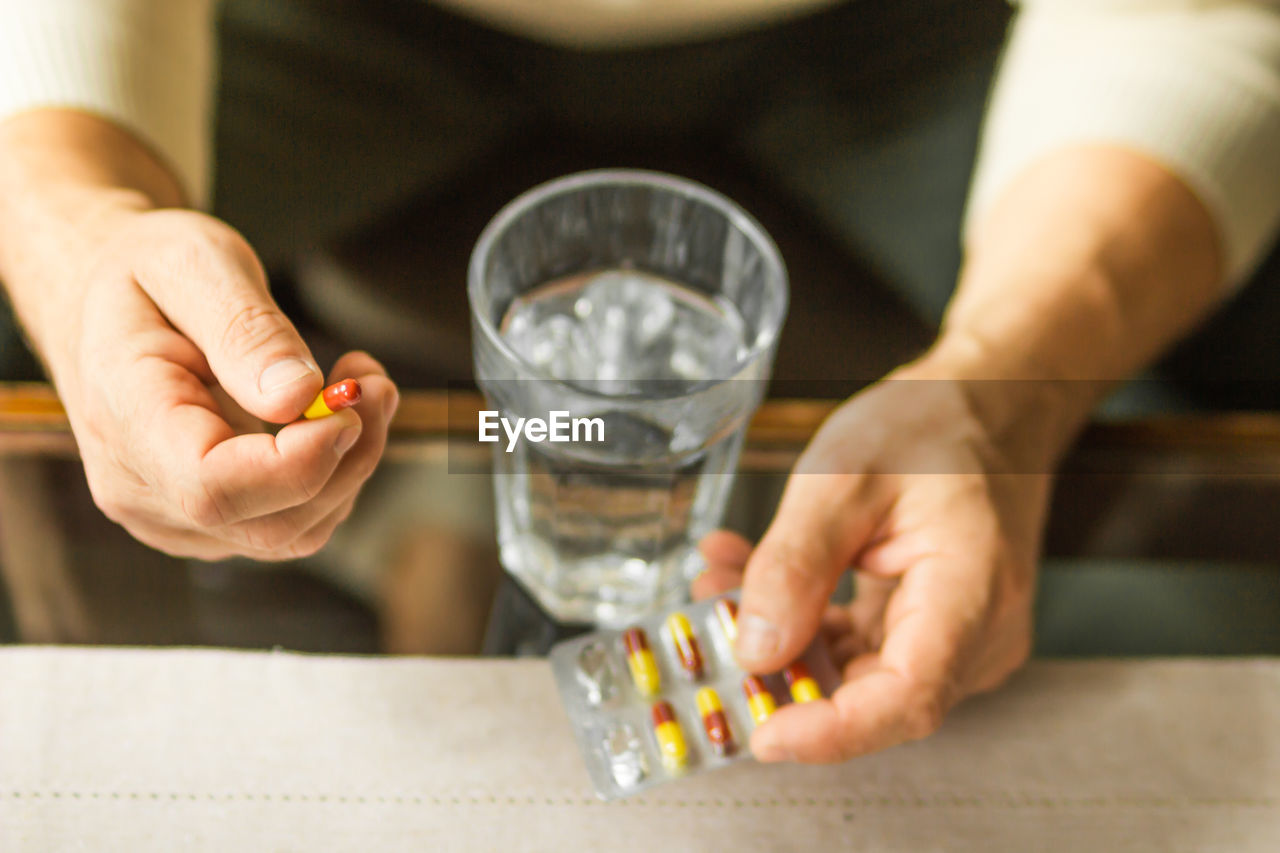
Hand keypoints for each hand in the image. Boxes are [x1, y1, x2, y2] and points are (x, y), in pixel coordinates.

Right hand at [52, 208, 397, 559]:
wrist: (99, 302)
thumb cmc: (142, 272)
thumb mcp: (191, 262)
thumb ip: (245, 330)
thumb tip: (300, 397)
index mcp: (124, 420)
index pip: (214, 488)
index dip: (299, 464)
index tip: (348, 404)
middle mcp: (142, 489)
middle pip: (271, 523)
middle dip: (348, 458)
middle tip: (373, 382)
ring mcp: (175, 516)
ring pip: (295, 531)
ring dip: (352, 464)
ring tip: (361, 384)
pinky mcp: (211, 521)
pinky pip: (294, 521)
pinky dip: (335, 472)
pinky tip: (334, 413)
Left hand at [693, 358, 1052, 761]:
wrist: (988, 404)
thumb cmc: (932, 426)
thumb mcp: (842, 476)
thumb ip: (794, 564)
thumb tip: (755, 650)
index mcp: (972, 593)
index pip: (909, 698)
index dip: (833, 730)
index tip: (763, 732)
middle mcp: (977, 633)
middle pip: (874, 696)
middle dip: (781, 673)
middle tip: (707, 630)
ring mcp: (957, 637)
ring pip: (854, 673)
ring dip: (780, 639)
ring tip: (718, 583)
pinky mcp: (929, 628)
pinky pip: (858, 647)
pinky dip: (801, 621)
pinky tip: (748, 576)